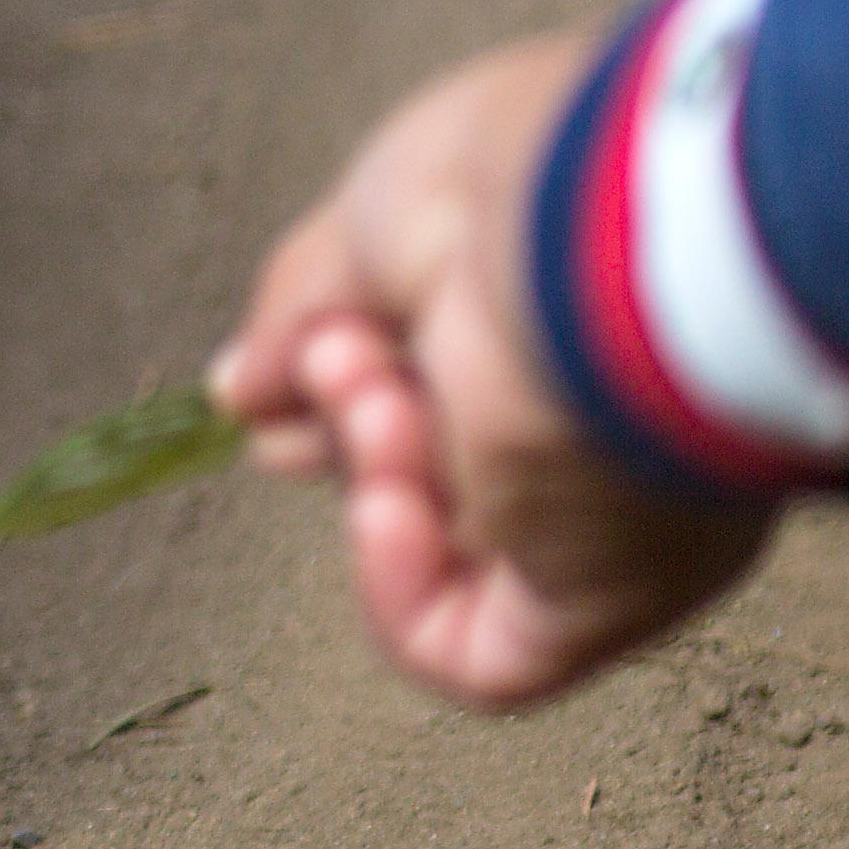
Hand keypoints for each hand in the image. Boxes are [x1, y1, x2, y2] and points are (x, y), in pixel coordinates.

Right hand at [217, 38, 771, 707]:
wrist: (614, 238)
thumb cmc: (520, 191)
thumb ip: (302, 310)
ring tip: (369, 382)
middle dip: (351, 407)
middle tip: (338, 353)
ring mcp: (604, 526)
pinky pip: (473, 658)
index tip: (305, 346)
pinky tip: (388, 500)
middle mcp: (601, 434)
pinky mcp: (595, 606)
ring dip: (372, 465)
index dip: (353, 377)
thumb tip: (234, 392)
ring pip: (443, 542)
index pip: (448, 392)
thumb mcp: (378, 217)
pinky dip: (397, 590)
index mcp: (573, 329)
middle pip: (432, 466)